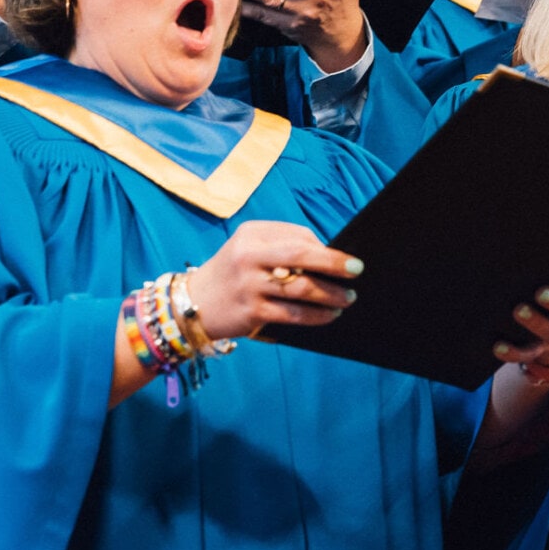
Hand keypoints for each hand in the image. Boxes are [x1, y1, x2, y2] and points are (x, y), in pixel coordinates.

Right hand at [188, 220, 360, 340]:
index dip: (325, 248)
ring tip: (348, 297)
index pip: (298, 235)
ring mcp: (249, 284)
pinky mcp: (251, 311)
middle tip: (357, 270)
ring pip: (301, 288)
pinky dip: (317, 315)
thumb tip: (328, 255)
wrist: (190, 304)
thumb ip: (283, 246)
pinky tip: (330, 315)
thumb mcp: (249, 248)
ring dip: (331, 294)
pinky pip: (293, 314)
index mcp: (252, 234)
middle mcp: (249, 256)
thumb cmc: (233, 273)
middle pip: (301, 255)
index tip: (347, 259)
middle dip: (334, 263)